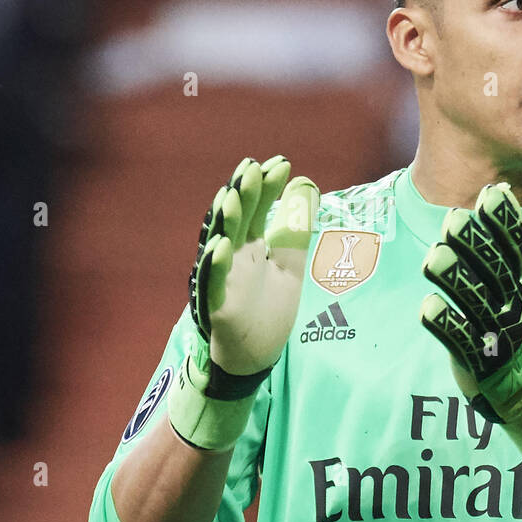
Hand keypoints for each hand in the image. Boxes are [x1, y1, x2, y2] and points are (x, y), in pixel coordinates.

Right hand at [189, 156, 318, 376]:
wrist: (254, 356)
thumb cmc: (267, 310)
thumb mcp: (289, 265)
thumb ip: (294, 230)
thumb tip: (306, 186)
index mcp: (249, 247)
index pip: (257, 210)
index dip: (266, 188)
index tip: (281, 164)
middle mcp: (233, 259)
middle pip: (237, 221)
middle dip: (244, 194)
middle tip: (254, 167)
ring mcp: (224, 282)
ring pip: (220, 247)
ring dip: (226, 222)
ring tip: (233, 195)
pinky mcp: (218, 308)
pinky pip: (214, 286)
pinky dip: (216, 267)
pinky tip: (222, 246)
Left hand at [419, 182, 521, 461]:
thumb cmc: (509, 325)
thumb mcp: (515, 286)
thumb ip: (502, 245)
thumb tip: (496, 192)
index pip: (518, 250)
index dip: (506, 222)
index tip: (492, 195)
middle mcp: (514, 307)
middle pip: (495, 272)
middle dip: (476, 244)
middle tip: (453, 219)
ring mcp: (498, 334)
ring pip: (476, 303)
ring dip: (456, 280)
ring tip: (433, 258)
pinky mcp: (479, 361)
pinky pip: (461, 341)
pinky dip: (446, 325)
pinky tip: (427, 307)